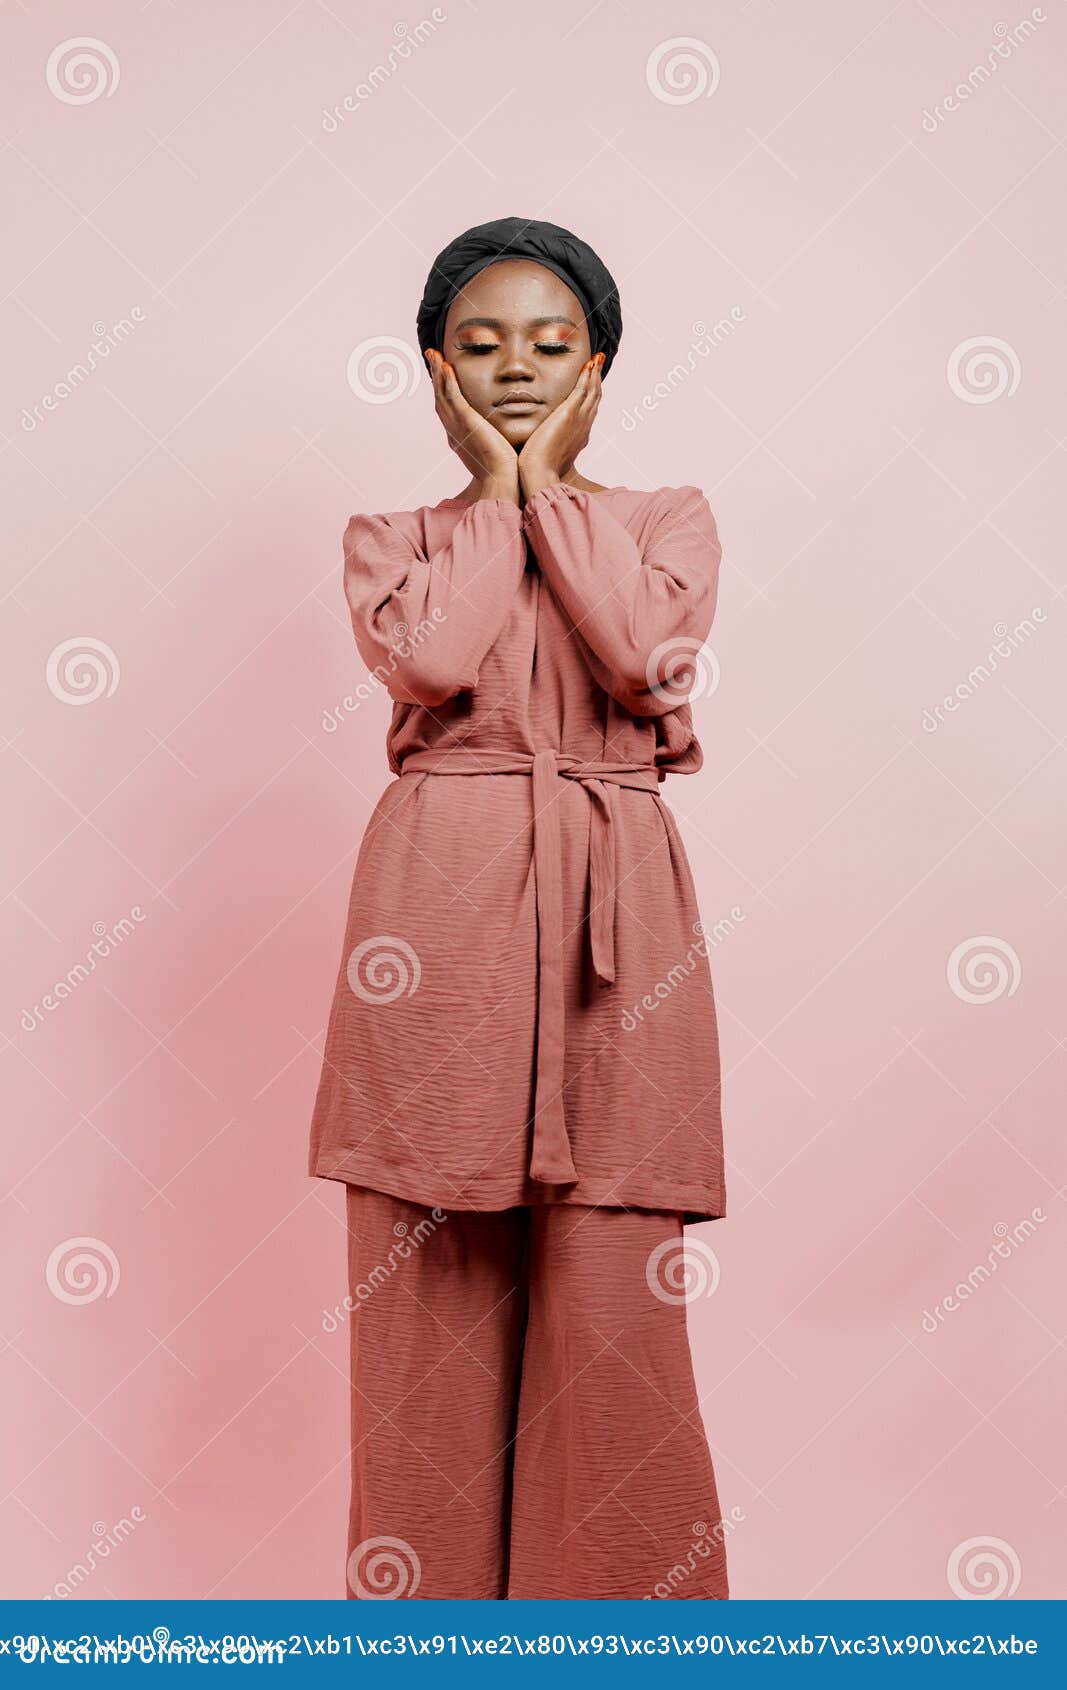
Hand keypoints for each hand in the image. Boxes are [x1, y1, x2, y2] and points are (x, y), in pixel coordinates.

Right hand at [424, 349, 517, 497]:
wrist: (503, 480)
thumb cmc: (503, 470)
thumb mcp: (494, 450)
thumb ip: (494, 438)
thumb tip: (502, 436)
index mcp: (459, 435)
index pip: (447, 406)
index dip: (442, 388)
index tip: (442, 371)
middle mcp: (453, 429)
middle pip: (440, 396)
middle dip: (435, 375)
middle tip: (432, 355)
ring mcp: (457, 425)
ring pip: (442, 393)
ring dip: (438, 372)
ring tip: (434, 354)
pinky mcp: (465, 422)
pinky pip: (453, 396)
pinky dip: (448, 381)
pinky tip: (447, 366)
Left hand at [518, 353, 603, 492]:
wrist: (539, 474)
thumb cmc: (539, 471)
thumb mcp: (546, 455)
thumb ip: (546, 445)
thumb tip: (537, 446)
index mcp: (579, 437)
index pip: (588, 412)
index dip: (591, 397)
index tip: (591, 384)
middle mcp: (583, 427)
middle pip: (595, 399)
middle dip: (597, 381)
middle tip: (598, 365)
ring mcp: (578, 420)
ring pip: (592, 392)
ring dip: (595, 374)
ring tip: (597, 360)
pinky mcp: (569, 414)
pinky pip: (583, 389)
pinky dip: (587, 376)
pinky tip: (588, 364)